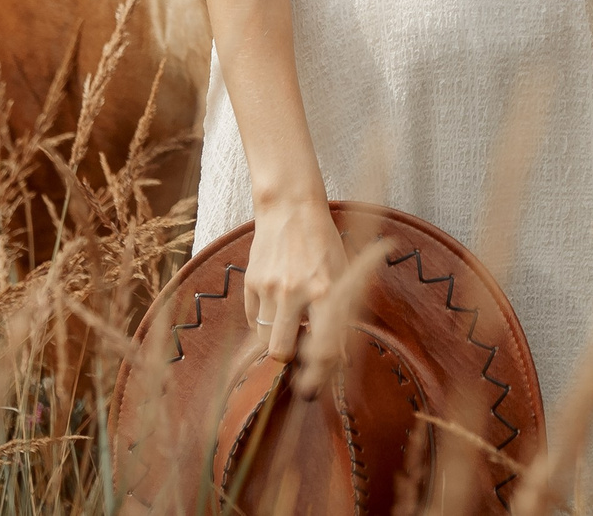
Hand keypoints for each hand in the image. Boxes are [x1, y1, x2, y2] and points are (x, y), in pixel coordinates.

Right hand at [245, 197, 346, 361]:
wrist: (291, 208)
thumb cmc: (323, 243)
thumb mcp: (342, 276)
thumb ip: (340, 316)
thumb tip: (338, 361)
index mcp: (324, 291)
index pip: (320, 348)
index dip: (318, 374)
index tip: (314, 385)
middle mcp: (294, 292)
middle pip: (280, 352)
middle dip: (289, 357)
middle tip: (298, 346)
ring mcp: (268, 287)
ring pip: (263, 339)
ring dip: (276, 336)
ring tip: (288, 319)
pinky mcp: (250, 282)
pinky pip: (251, 320)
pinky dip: (261, 320)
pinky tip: (275, 301)